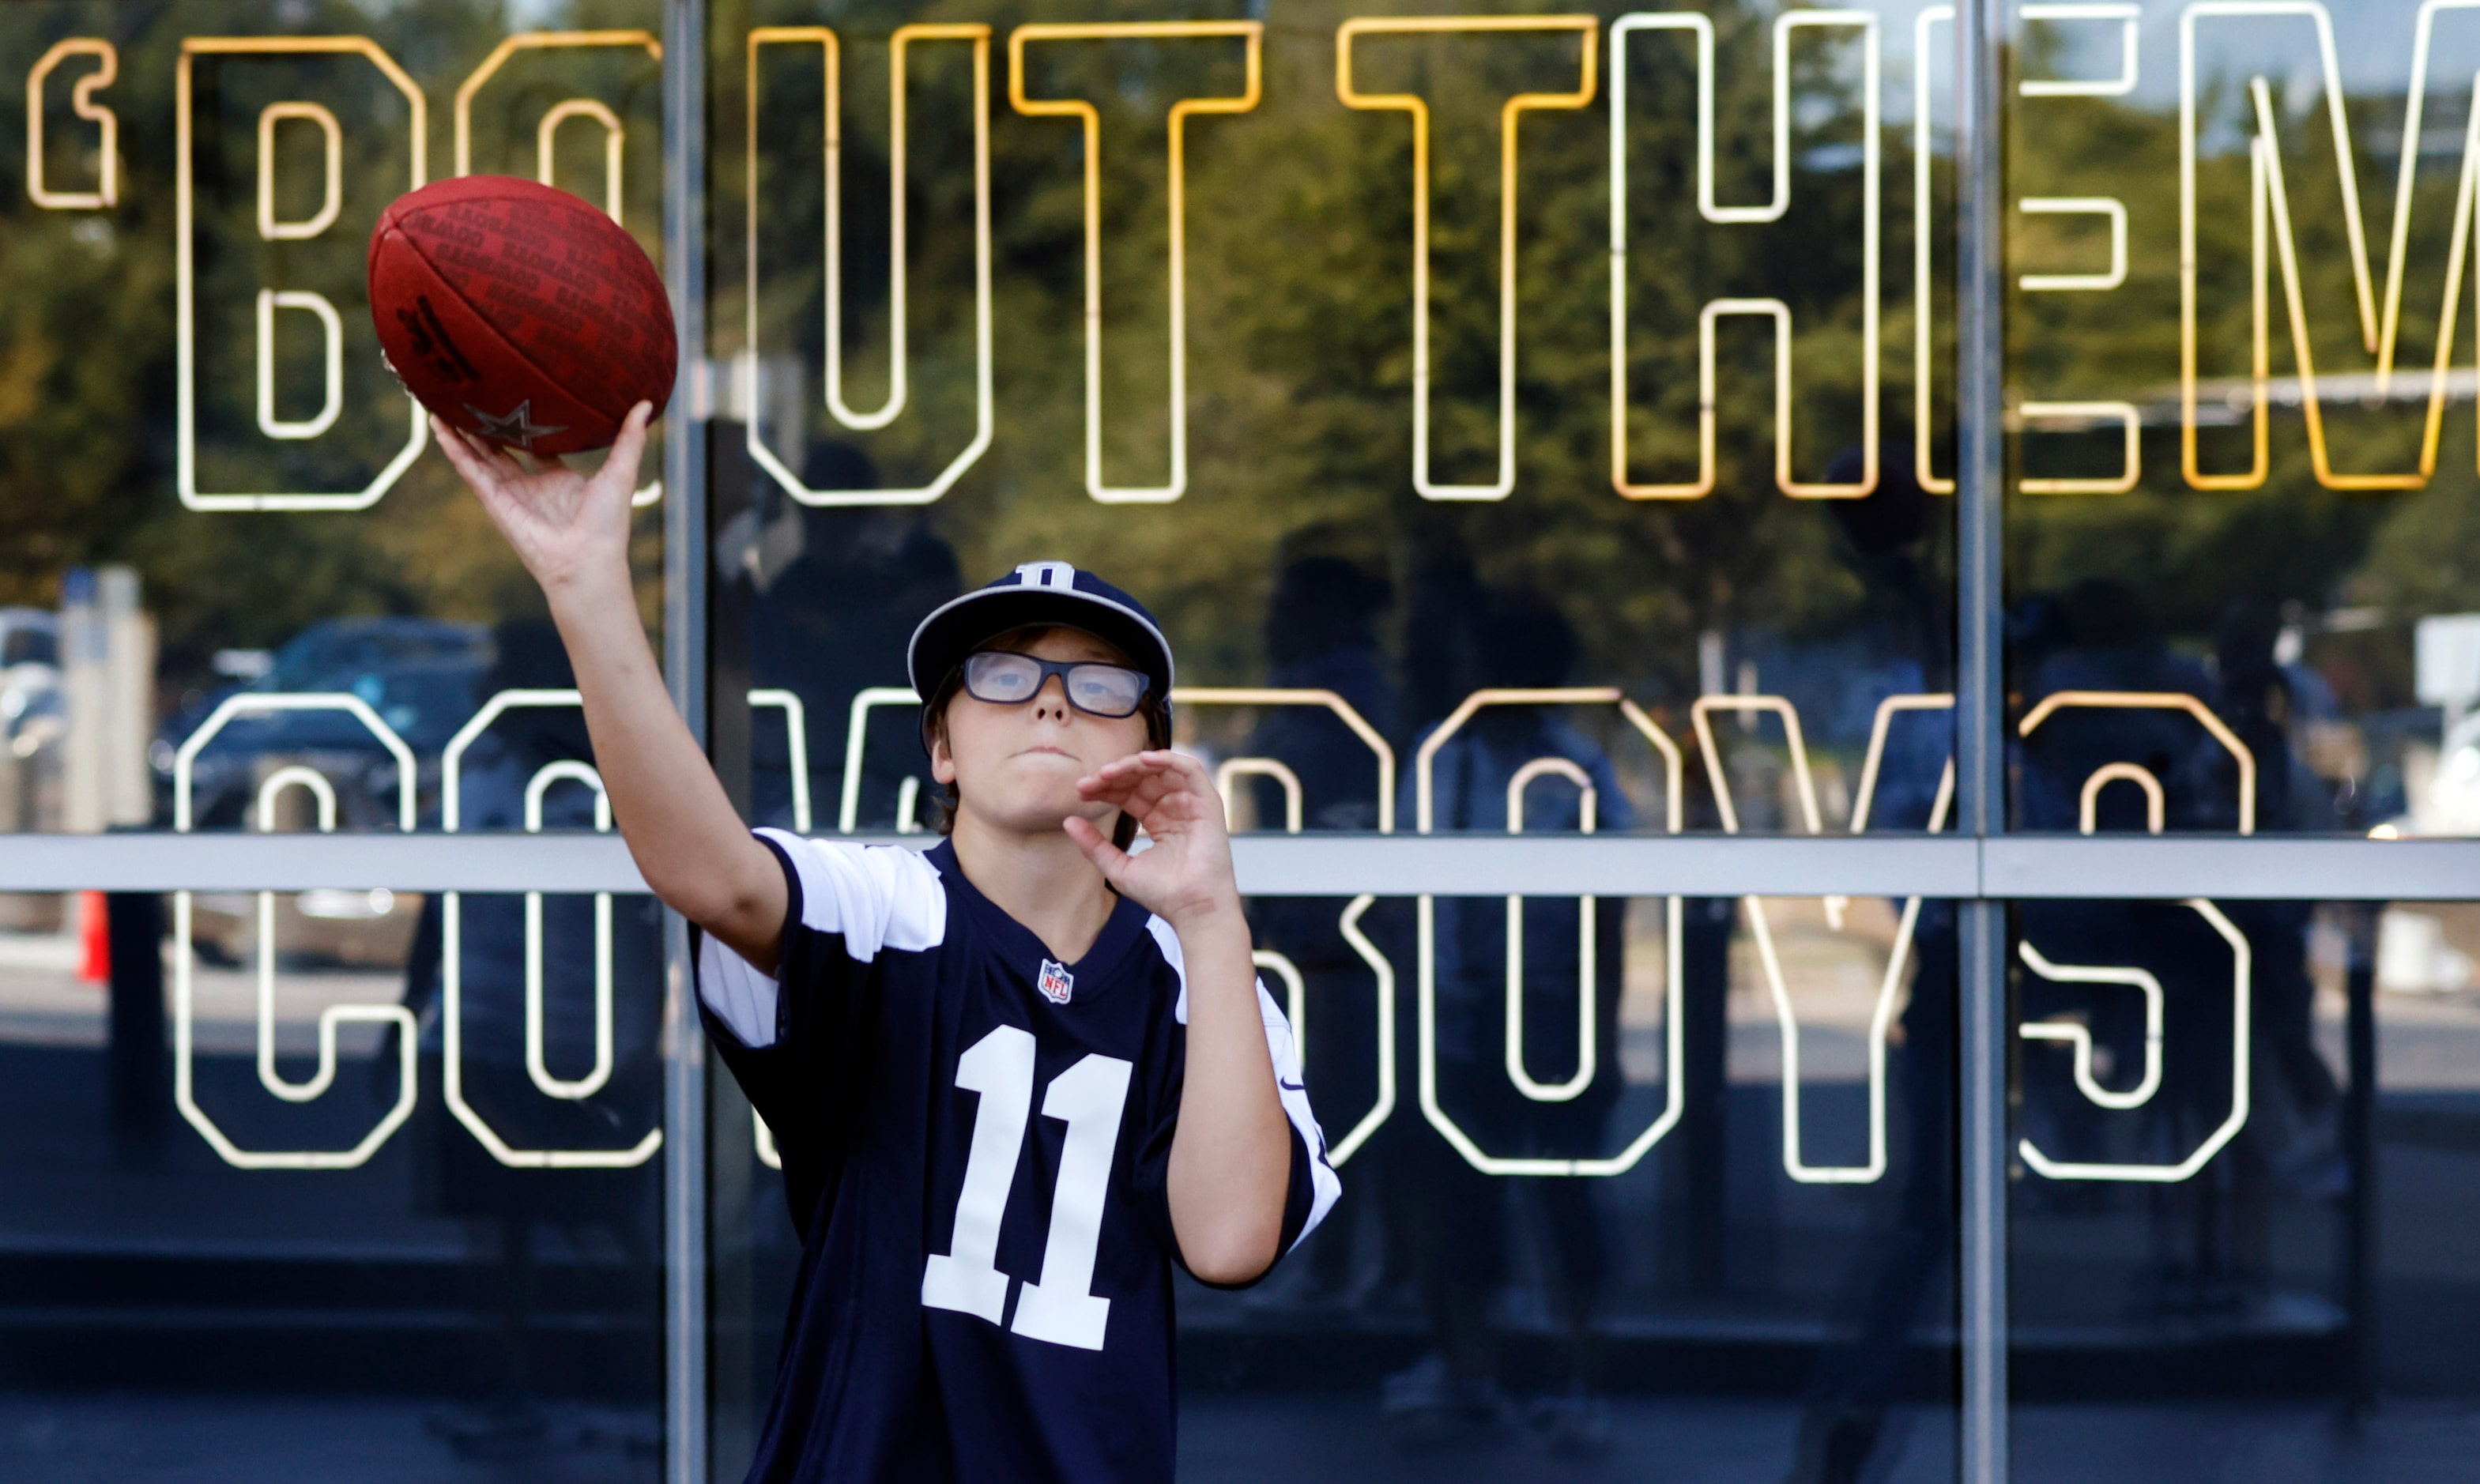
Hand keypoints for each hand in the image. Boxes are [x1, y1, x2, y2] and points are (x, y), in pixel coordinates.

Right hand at [430, 402, 650, 595]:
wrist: (587, 561)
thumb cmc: (608, 525)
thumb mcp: (620, 472)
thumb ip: (630, 438)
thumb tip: (646, 403)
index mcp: (559, 480)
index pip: (536, 446)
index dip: (524, 424)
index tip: (515, 397)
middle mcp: (531, 486)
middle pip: (500, 448)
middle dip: (484, 425)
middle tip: (469, 394)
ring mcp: (510, 494)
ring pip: (479, 456)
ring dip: (460, 431)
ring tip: (441, 402)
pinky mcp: (495, 502)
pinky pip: (471, 470)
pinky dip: (455, 449)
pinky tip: (440, 426)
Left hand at [1064, 750, 1241, 929]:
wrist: (1193, 908)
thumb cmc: (1162, 894)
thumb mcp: (1118, 867)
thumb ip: (1094, 845)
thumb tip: (1067, 821)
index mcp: (1158, 821)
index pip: (1129, 794)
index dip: (1105, 788)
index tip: (1081, 791)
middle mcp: (1175, 808)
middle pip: (1142, 779)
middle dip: (1114, 776)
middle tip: (1090, 781)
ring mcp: (1192, 804)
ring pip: (1162, 769)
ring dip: (1134, 765)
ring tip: (1109, 772)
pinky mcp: (1208, 803)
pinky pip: (1190, 770)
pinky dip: (1168, 759)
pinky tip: (1143, 759)